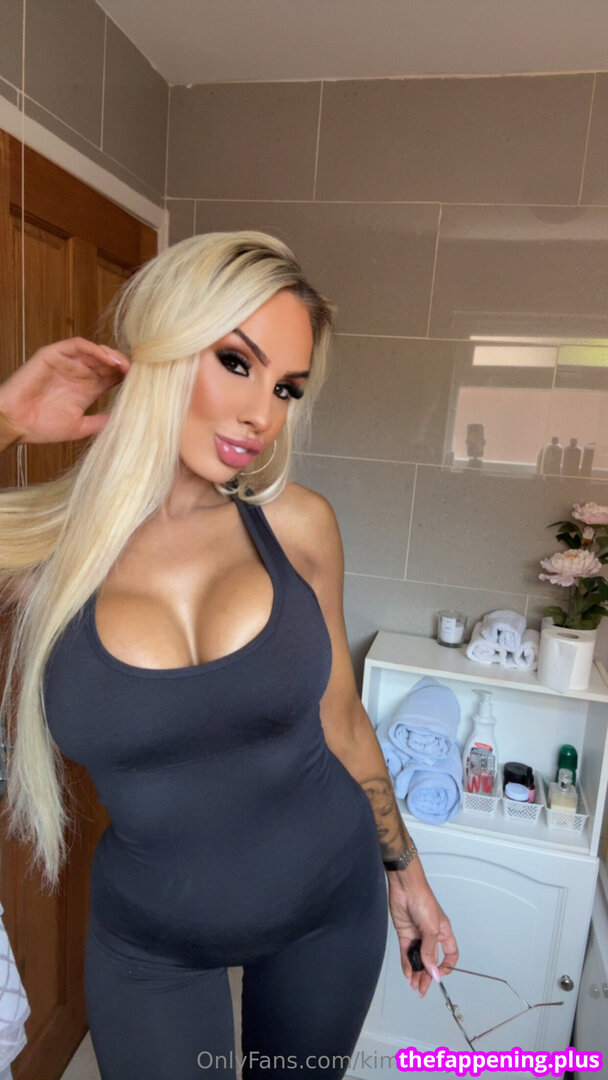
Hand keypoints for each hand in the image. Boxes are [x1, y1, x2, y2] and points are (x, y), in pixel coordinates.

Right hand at [0, 338, 129, 444]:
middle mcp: (80, 373)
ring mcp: (67, 362)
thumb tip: (126, 422)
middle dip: (125, 365)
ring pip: (96, 351)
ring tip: (126, 366)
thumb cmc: (41, 428)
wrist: (14, 424)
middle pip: (109, 361)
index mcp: (87, 389)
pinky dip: (94, 349)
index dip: (129, 377)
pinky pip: (77, 344)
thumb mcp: (79, 427)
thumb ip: (101, 422)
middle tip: (141, 372)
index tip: (146, 383)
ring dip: (113, 356)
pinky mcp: (53, 354)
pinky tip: (107, 359)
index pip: (114, 376)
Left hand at [387, 858, 458, 996]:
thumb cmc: (423, 900)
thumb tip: (433, 972)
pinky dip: (406, 964)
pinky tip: (407, 973)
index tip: (438, 976)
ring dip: (416, 973)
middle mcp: (431, 936)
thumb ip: (430, 952)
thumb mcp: (431, 929)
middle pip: (431, 961)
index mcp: (443, 933)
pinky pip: (406, 953)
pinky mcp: (405, 934)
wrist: (405, 887)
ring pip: (418, 959)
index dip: (446, 966)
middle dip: (427, 976)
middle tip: (422, 989)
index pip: (450, 954)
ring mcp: (417, 936)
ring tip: (414, 985)